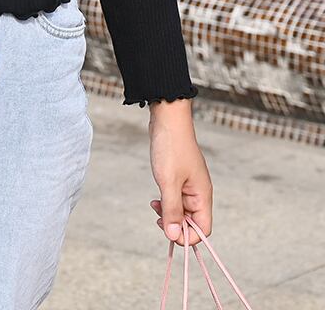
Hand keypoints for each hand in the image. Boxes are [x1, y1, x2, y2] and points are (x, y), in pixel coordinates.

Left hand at [148, 98, 212, 245]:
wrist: (168, 119)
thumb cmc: (171, 148)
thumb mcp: (168, 181)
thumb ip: (171, 209)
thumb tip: (173, 236)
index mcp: (202, 195)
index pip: (203, 228)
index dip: (187, 236)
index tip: (167, 230)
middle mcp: (199, 192)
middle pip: (192, 221)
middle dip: (175, 224)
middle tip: (157, 216)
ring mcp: (189, 184)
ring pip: (182, 209)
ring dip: (169, 212)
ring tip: (154, 205)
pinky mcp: (179, 176)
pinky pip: (176, 197)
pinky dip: (166, 201)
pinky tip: (155, 197)